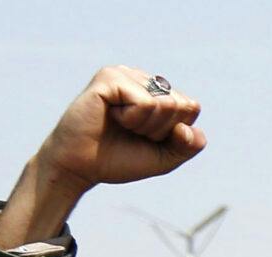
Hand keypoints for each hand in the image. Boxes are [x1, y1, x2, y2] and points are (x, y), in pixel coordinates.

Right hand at [0, 68, 204, 248]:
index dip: (174, 133)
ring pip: (165, 103)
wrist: (80, 166)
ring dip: (145, 126)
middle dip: (160, 130)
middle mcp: (141, 78)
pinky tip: (111, 116)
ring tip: (120, 125)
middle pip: (181, 105)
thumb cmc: (119, 159)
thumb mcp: (164, 157)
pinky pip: (146, 103)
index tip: (146, 137)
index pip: (191, 107)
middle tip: (131, 132)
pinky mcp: (110, 77)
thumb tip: (190, 128)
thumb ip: (188, 145)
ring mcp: (125, 74)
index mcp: (156, 91)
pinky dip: (132, 119)